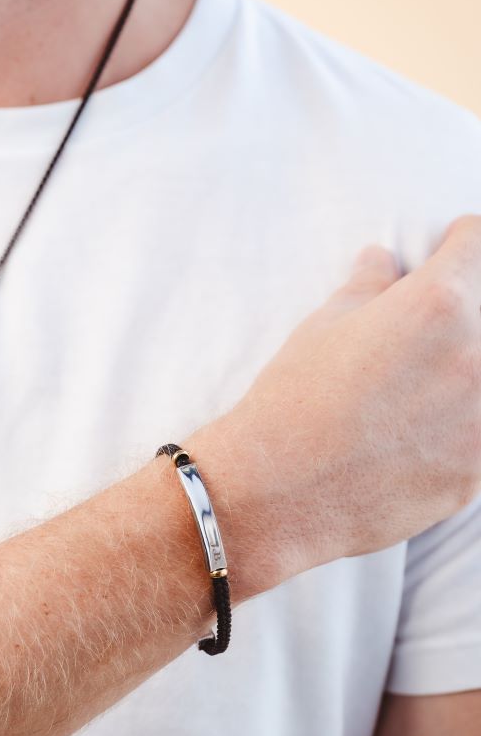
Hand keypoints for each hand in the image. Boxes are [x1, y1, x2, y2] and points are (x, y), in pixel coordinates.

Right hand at [192, 215, 480, 583]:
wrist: (274, 492)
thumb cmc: (289, 402)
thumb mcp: (320, 329)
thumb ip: (367, 289)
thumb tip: (382, 261)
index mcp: (437, 306)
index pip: (478, 243)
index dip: (458, 243)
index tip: (449, 252)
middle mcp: (477, 357)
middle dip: (463, 313)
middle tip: (423, 332)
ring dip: (464, 370)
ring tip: (418, 387)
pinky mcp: (479, 471)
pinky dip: (462, 425)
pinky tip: (415, 432)